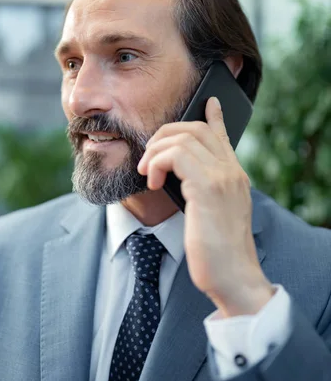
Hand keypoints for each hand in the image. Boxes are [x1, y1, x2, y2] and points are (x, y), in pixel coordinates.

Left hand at [137, 97, 273, 316]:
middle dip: (164, 134)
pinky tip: (152, 181)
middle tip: (148, 156)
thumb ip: (204, 192)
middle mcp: (231, 171)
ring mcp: (222, 177)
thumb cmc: (219, 253)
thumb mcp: (213, 216)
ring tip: (147, 171)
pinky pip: (176, 156)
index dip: (214, 117)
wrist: (233, 276)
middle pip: (196, 129)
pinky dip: (157, 163)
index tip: (210, 103)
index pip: (223, 136)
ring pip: (183, 138)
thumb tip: (182, 181)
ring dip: (155, 150)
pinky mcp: (207, 188)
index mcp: (234, 177)